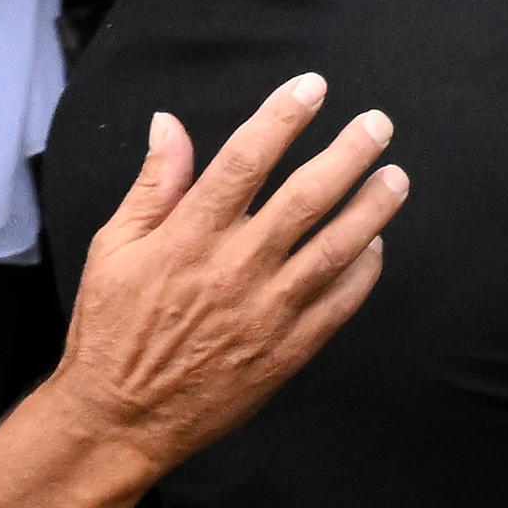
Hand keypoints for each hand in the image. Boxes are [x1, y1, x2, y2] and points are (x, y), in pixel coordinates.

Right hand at [46, 75, 410, 472]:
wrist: (117, 420)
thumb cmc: (110, 331)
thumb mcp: (112, 250)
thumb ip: (152, 185)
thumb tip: (168, 123)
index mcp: (187, 239)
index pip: (243, 162)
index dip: (281, 118)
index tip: (311, 87)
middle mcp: (232, 269)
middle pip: (305, 197)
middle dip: (347, 153)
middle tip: (378, 124)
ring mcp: (265, 311)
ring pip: (335, 247)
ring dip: (372, 208)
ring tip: (396, 177)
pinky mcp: (286, 350)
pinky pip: (340, 302)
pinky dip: (364, 270)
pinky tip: (376, 245)